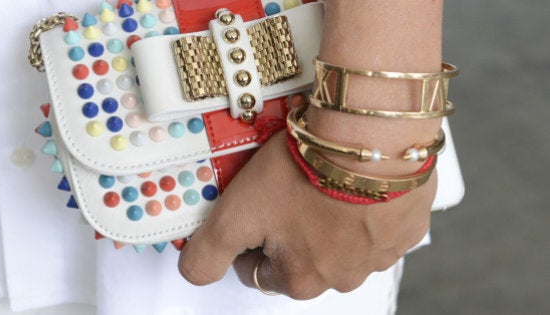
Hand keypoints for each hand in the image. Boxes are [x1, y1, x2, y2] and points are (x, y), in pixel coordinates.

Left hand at [178, 132, 436, 298]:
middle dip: (291, 231)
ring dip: (330, 220)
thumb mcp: (237, 213)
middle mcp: (345, 276)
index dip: (247, 242)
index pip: (259, 272)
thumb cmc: (307, 172)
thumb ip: (208, 254)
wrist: (369, 135)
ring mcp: (381, 252)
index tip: (253, 213)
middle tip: (287, 190)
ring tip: (322, 180)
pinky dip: (364, 208)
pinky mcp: (407, 225)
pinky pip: (378, 224)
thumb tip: (195, 272)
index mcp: (302, 279)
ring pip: (342, 242)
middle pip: (303, 259)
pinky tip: (354, 182)